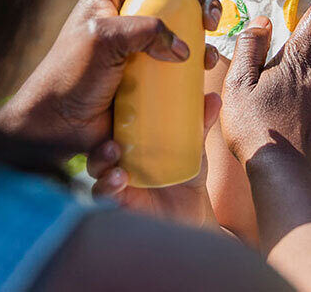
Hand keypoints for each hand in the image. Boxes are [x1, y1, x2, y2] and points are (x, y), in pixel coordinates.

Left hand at [0, 0, 221, 150]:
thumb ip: (144, 32)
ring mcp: (141, 41)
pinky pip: (183, 57)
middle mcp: (127, 10)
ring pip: (181, 16)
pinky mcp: (152, 70)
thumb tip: (182, 47)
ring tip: (209, 34)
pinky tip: (206, 68)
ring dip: (202, 19)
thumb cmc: (69, 75)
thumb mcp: (102, 40)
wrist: (59, 127)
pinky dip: (199, 58)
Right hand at [86, 93, 221, 227]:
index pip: (111, 118)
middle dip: (101, 138)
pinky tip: (119, 182)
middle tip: (114, 143)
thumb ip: (199, 124)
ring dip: (102, 162)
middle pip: (97, 139)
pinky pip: (102, 193)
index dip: (105, 109)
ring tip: (118, 168)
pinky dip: (108, 187)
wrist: (192, 211)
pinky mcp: (116, 200)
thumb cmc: (184, 172)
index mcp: (129, 136)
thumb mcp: (192, 147)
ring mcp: (113, 176)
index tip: (112, 100)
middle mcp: (116, 154)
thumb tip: (214, 98)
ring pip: (96, 166)